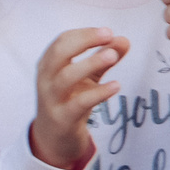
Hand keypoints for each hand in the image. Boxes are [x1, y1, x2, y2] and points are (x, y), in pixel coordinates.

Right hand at [29, 27, 127, 169]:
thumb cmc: (71, 98)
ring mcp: (52, 100)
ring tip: (113, 56)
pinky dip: (98, 93)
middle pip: (59, 54)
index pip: (62, 41)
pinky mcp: (62, 119)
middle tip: (109, 35)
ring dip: (90, 63)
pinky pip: (78, 104)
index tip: (107, 32)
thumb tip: (123, 40)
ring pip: (66, 78)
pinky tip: (115, 85)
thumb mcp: (88, 76)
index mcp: (49, 65)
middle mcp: (46, 79)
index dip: (84, 33)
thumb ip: (105, 57)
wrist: (55, 138)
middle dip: (83, 41)